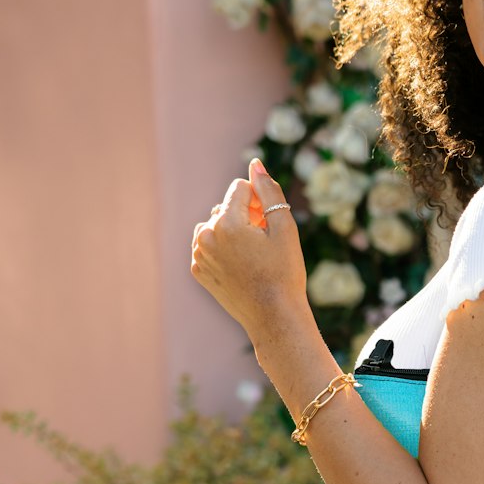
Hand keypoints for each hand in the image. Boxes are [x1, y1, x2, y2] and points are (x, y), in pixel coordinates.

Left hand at [191, 160, 308, 339]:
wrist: (274, 318)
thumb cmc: (284, 273)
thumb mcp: (284, 228)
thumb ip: (268, 192)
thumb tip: (255, 164)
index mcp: (227, 223)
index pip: (239, 188)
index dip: (259, 201)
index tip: (270, 224)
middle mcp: (206, 236)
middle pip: (226, 207)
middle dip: (245, 216)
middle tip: (265, 244)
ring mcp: (199, 255)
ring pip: (214, 226)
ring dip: (231, 231)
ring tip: (252, 255)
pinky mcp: (198, 271)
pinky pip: (207, 247)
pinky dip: (222, 250)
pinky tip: (240, 267)